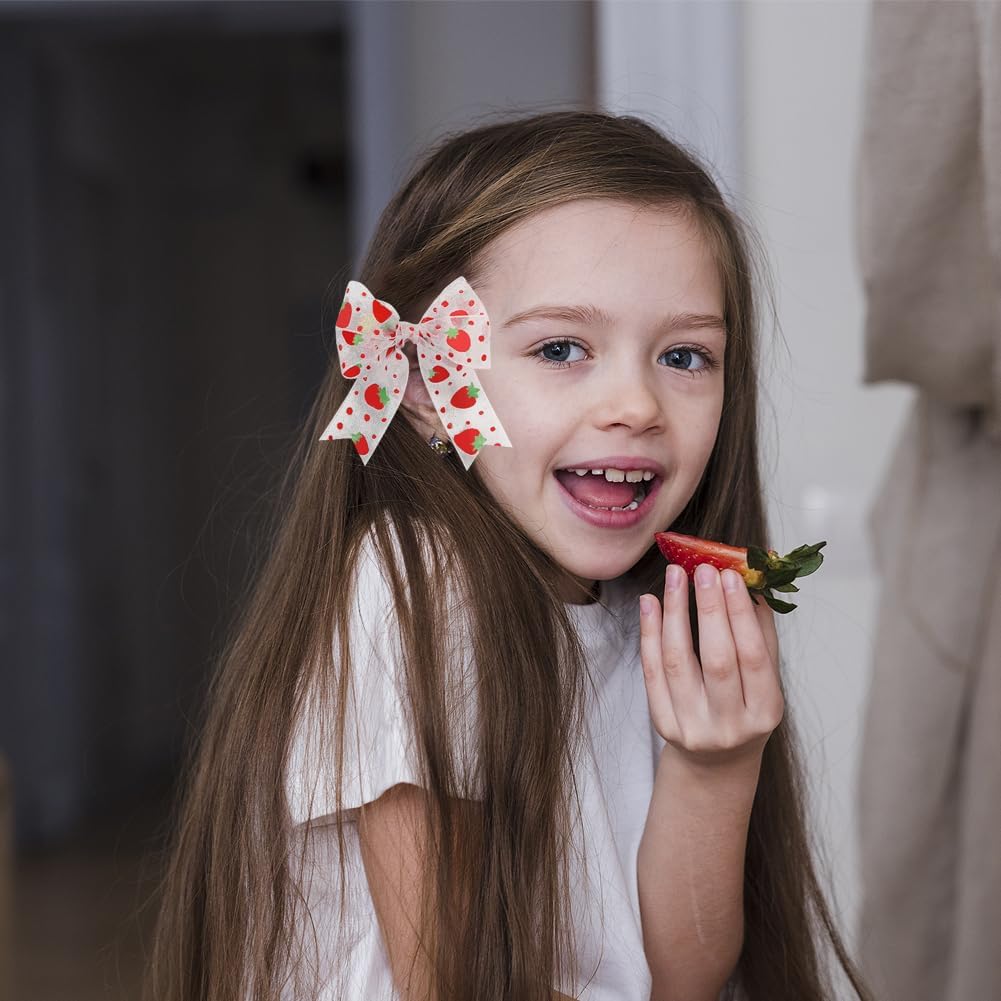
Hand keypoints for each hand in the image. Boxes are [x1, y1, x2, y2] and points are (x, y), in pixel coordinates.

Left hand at [639, 563, 783, 771]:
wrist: (716, 761)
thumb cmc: (744, 710)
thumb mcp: (765, 680)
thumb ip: (761, 634)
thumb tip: (753, 582)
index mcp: (765, 712)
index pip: (753, 656)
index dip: (740, 614)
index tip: (731, 575)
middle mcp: (729, 725)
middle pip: (716, 660)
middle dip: (709, 609)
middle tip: (703, 569)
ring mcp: (693, 727)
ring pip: (678, 662)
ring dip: (674, 613)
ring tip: (675, 576)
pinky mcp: (663, 724)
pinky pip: (652, 671)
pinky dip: (649, 633)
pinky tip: (651, 603)